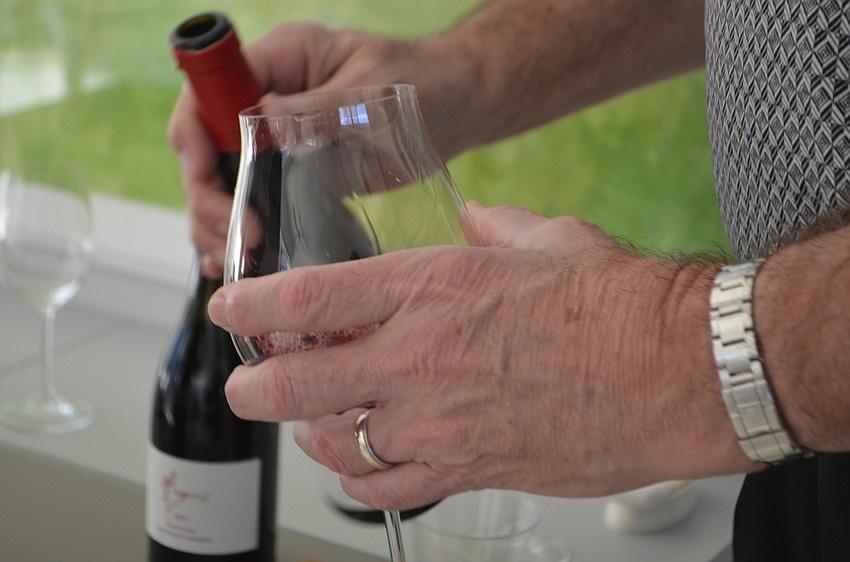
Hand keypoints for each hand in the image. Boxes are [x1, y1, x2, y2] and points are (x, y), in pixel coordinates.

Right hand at [168, 22, 474, 276]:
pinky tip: (238, 260)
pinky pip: (256, 200)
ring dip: (220, 221)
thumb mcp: (372, 91)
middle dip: (209, 196)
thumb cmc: (423, 82)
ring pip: (223, 181)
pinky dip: (243, 231)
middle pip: (205, 146)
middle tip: (236, 235)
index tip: (209, 183)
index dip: (196, 139)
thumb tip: (265, 125)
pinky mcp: (296, 171)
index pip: (211, 93)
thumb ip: (318, 109)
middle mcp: (269, 97)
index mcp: (280, 60)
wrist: (457, 108)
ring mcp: (279, 137)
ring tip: (235, 258)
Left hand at [209, 203, 750, 510]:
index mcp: (429, 287)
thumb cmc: (618, 302)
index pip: (308, 297)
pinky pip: (387, 489)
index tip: (232, 308)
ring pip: (335, 444)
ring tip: (309, 425)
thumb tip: (478, 219)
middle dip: (258, 386)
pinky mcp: (470, 468)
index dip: (253, 304)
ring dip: (310, 435)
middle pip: (299, 383)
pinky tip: (360, 469)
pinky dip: (360, 481)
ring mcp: (439, 422)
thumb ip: (496, 228)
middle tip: (249, 386)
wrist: (677, 368)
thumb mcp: (547, 239)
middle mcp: (419, 358)